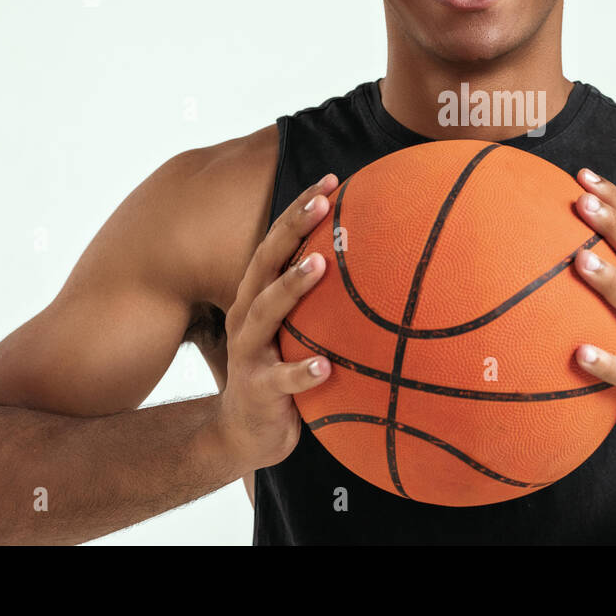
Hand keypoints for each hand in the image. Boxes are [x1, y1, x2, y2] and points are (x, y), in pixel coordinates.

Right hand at [215, 172, 337, 470]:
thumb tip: (373, 265)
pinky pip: (281, 381)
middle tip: (321, 202)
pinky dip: (303, 373)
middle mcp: (246, 317)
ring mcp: (249, 354)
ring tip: (319, 265)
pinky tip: (327, 366)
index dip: (298, 211)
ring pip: (265, 314)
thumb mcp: (294, 330)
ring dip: (291, 286)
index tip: (330, 180)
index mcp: (257, 298)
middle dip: (292, 229)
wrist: (242, 434)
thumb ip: (317, 301)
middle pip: (265, 264)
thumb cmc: (280, 372)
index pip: (276, 244)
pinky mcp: (257, 392)